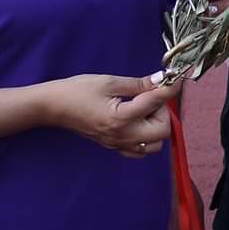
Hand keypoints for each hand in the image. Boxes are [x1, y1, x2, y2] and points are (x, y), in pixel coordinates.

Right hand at [44, 73, 181, 156]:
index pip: (157, 103)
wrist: (52, 107)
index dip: (170, 89)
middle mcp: (123, 135)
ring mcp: (118, 144)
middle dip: (163, 111)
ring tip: (143, 111)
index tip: (176, 79)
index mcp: (122, 117)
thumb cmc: (77, 91)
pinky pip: (140, 150)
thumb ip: (139, 84)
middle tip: (150, 97)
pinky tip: (137, 122)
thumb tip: (162, 80)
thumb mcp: (109, 82)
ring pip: (155, 144)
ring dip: (156, 126)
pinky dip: (146, 138)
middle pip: (163, 131)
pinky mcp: (114, 147)